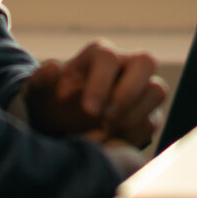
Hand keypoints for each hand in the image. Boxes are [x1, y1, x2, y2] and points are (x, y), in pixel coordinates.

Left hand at [23, 42, 167, 147]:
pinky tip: (111, 142)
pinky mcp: (148, 114)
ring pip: (157, 91)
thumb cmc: (52, 106)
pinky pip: (152, 121)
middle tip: (107, 118)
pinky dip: (133, 135)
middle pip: (146, 61)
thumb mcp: (39, 95)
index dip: (101, 82)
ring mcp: (140, 89)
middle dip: (128, 92)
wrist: (61, 131)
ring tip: (107, 132)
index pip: (108, 57)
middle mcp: (125, 66)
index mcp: (98, 55)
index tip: (88, 109)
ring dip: (133, 115)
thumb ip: (42, 81)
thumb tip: (52, 68)